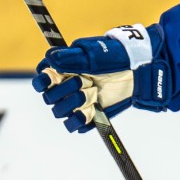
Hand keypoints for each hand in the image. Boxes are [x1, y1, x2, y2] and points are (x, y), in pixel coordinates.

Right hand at [30, 26, 153, 132]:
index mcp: (61, 69)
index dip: (43, 81)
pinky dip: (77, 120)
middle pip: (49, 98)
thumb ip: (71, 58)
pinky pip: (73, 124)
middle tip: (85, 81)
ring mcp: (76, 102)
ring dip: (74, 103)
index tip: (51, 78)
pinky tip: (87, 112)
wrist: (137, 70)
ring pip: (59, 111)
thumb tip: (50, 59)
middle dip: (64, 90)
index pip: (41, 79)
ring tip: (92, 92)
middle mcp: (65, 87)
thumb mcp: (93, 54)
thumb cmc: (114, 57)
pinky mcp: (88, 114)